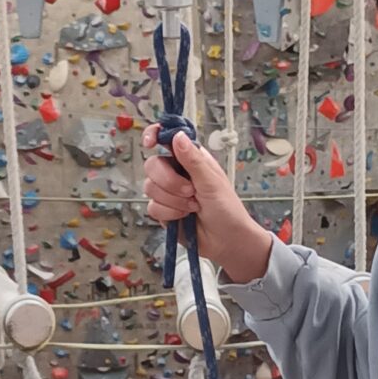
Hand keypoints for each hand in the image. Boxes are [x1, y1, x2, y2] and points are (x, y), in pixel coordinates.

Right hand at [144, 125, 274, 284]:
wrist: (227, 241)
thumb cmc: (227, 209)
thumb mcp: (212, 182)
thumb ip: (193, 160)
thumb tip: (177, 136)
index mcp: (190, 159)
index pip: (166, 139)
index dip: (154, 136)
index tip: (150, 143)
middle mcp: (177, 172)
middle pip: (152, 165)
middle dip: (169, 181)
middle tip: (191, 191)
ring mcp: (169, 192)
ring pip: (150, 187)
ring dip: (173, 200)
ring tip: (193, 206)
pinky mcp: (163, 211)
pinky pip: (152, 207)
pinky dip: (169, 213)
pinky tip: (184, 217)